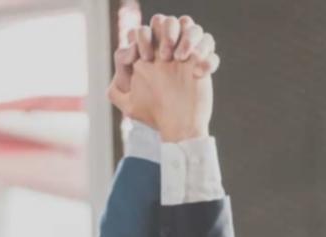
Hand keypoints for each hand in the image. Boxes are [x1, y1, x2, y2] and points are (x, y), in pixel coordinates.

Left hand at [125, 14, 215, 141]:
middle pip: (166, 21)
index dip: (142, 38)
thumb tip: (124, 63)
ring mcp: (187, 55)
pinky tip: (198, 74)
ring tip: (182, 59)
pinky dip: (206, 56)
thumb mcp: (130, 105)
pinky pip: (209, 43)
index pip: (144, 29)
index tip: (144, 59)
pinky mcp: (204, 62)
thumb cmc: (154, 115)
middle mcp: (168, 52)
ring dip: (188, 37)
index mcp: (149, 56)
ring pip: (191, 26)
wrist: (180, 126)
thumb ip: (116, 90)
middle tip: (165, 56)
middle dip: (165, 32)